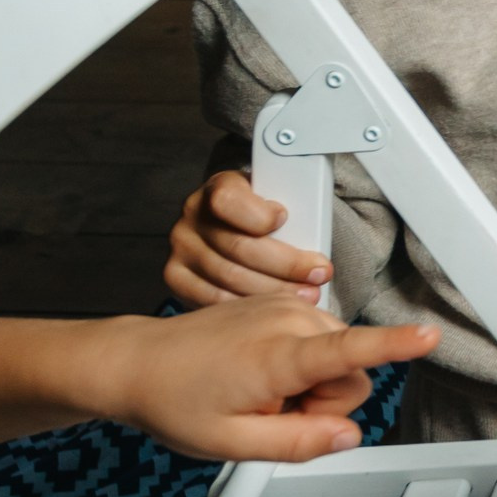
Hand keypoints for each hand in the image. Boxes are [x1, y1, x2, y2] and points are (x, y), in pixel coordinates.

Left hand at [87, 298, 437, 462]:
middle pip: (350, 373)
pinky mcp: (280, 305)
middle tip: (273, 416)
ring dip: (312, 383)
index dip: (392, 346)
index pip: (348, 352)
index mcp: (275, 357)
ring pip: (338, 356)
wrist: (136, 362)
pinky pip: (319, 341)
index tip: (426, 336)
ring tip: (262, 394)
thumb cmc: (174, 400)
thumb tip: (346, 438)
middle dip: (324, 403)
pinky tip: (262, 374)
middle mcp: (286, 322)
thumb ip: (296, 445)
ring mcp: (284, 308)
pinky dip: (301, 363)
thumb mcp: (229, 444)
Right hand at [165, 170, 331, 305]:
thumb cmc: (265, 210)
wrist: (233, 223)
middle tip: (319, 275)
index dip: (258, 215)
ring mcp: (181, 248)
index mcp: (219, 188)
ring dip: (274, 291)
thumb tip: (318, 227)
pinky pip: (214, 299)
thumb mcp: (278, 193)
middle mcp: (192, 216)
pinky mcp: (177, 277)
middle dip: (286, 265)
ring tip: (308, 295)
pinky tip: (273, 308)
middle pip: (239, 248)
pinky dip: (249, 307)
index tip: (284, 219)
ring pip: (230, 278)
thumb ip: (292, 202)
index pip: (228, 201)